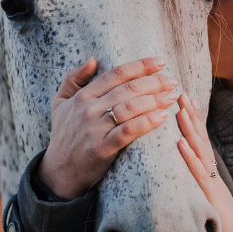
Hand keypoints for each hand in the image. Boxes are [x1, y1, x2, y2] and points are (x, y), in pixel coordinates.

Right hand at [38, 56, 178, 199]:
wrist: (59, 172)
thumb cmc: (64, 135)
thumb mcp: (60, 103)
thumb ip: (73, 79)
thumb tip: (92, 59)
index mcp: (82, 96)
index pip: (116, 74)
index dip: (140, 66)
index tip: (160, 62)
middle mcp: (88, 109)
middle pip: (128, 89)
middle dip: (154, 82)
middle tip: (172, 81)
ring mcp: (95, 129)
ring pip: (130, 107)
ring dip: (155, 100)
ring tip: (172, 97)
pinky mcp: (102, 148)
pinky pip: (128, 131)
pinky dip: (146, 122)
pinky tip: (162, 116)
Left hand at [176, 92, 232, 231]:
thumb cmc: (215, 212)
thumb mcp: (202, 187)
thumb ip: (194, 173)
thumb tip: (181, 159)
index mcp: (206, 165)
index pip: (199, 136)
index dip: (193, 116)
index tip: (184, 98)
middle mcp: (209, 167)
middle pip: (200, 136)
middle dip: (191, 114)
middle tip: (180, 93)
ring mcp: (209, 178)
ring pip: (198, 148)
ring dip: (189, 128)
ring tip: (180, 110)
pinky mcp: (207, 191)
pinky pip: (196, 171)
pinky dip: (188, 156)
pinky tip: (179, 144)